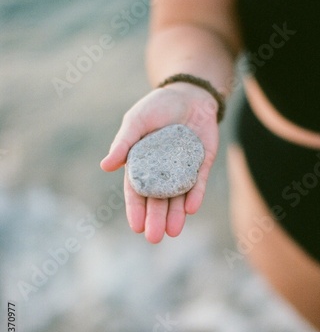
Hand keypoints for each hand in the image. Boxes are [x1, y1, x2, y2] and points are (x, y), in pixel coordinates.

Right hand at [100, 83, 219, 242]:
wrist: (190, 94)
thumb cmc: (157, 106)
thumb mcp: (136, 121)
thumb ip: (123, 143)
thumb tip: (105, 166)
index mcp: (142, 163)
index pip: (137, 190)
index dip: (136, 209)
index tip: (136, 226)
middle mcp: (162, 171)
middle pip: (158, 199)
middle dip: (156, 219)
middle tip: (154, 238)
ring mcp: (182, 169)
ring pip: (178, 196)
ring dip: (175, 214)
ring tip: (173, 231)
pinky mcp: (201, 163)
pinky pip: (198, 182)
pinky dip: (194, 195)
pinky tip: (191, 208)